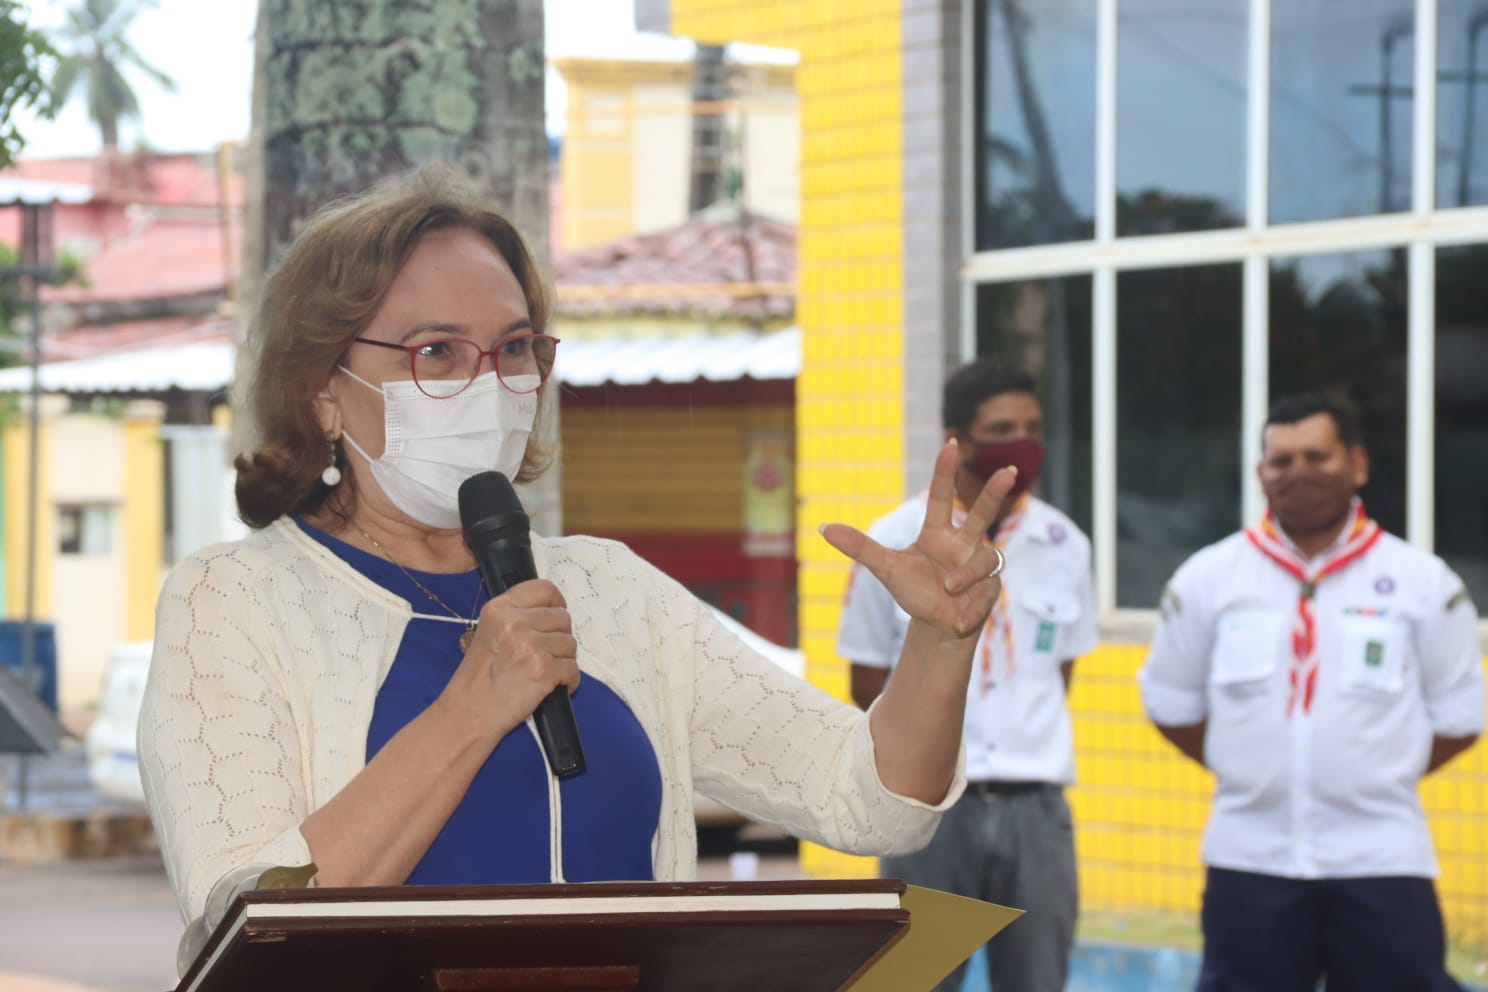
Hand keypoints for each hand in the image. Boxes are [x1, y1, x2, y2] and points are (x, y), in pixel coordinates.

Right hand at [435, 579, 579, 743]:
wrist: (469, 713)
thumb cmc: (479, 679)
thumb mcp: (488, 632)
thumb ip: (516, 616)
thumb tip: (550, 609)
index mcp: (500, 609)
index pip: (544, 589)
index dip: (556, 603)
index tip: (555, 616)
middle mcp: (515, 622)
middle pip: (562, 618)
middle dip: (559, 638)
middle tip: (544, 655)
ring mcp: (531, 645)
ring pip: (570, 644)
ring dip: (563, 660)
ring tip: (543, 672)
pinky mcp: (544, 670)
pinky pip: (573, 669)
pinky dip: (568, 681)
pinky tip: (551, 686)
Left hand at [821, 441, 1014, 640]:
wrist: (936, 627)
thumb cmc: (915, 591)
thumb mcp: (887, 569)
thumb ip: (860, 548)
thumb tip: (824, 528)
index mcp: (939, 533)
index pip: (943, 498)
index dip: (945, 472)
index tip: (950, 444)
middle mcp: (964, 544)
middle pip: (983, 513)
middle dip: (995, 493)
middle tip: (1008, 472)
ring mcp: (980, 566)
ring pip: (984, 560)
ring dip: (965, 575)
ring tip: (948, 588)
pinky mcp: (990, 591)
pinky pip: (987, 594)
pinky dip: (972, 609)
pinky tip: (957, 621)